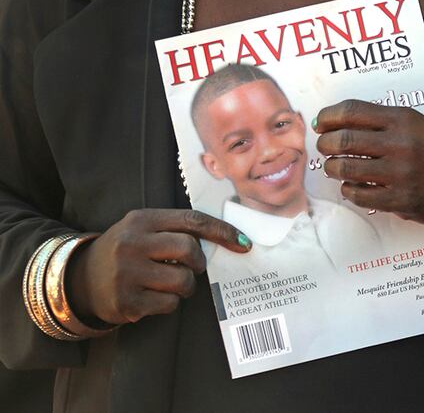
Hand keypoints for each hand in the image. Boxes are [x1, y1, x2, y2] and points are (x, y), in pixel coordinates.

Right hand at [66, 209, 250, 324]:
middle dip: (198, 262)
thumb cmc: (125, 251)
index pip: (192, 220)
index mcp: (142, 220)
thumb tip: (226, 240)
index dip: (222, 231)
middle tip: (192, 268)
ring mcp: (127, 273)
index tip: (243, 242)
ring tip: (169, 283)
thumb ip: (175, 230)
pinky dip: (169, 302)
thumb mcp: (143, 229)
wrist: (80, 279)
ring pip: (183, 281)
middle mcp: (132, 243)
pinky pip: (169, 304)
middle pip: (190, 250)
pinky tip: (153, 297)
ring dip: (185, 286)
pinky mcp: (126, 301)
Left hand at [314, 100, 423, 224]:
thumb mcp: (416, 123)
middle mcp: (399, 144)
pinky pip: (359, 195)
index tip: (320, 123)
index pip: (351, 111)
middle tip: (325, 147)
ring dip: (332, 168)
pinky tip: (352, 187)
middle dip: (325, 144)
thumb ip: (380, 122)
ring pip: (345, 168)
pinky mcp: (400, 200)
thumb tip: (335, 124)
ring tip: (334, 167)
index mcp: (402, 119)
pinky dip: (348, 190)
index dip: (327, 117)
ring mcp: (399, 173)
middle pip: (343, 139)